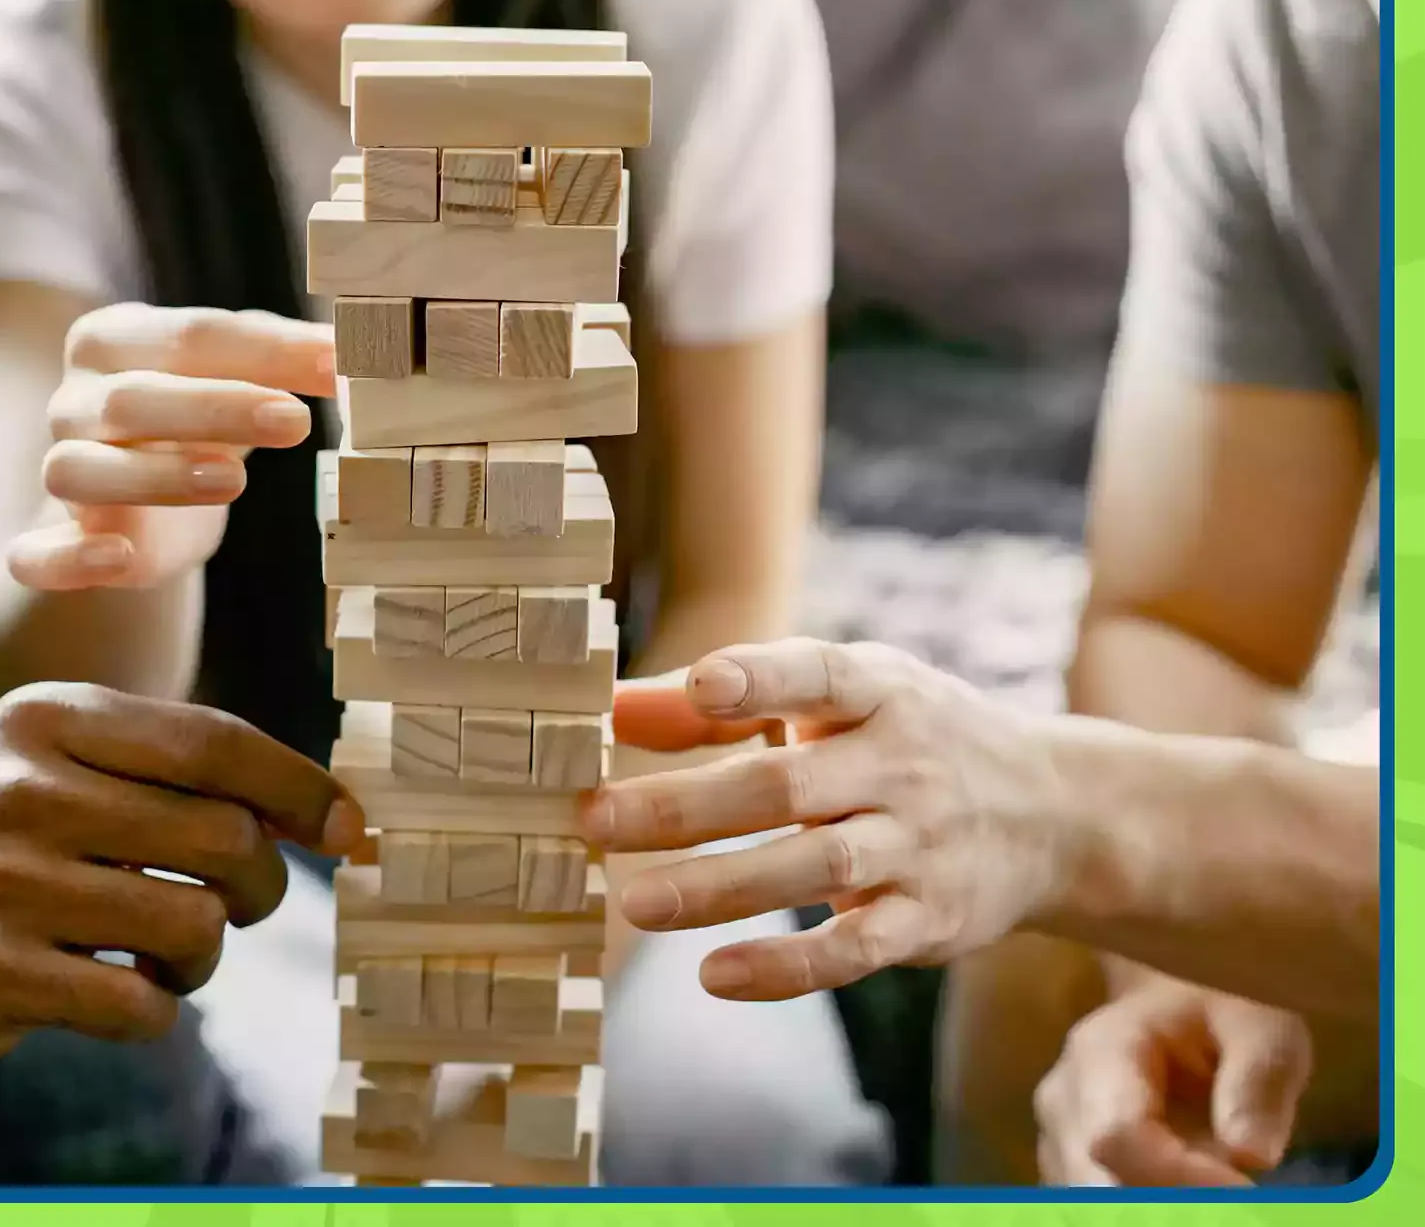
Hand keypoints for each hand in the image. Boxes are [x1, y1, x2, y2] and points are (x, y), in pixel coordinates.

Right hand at [0, 682, 362, 1071]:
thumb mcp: (46, 770)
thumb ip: (164, 774)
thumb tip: (325, 809)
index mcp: (48, 719)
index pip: (216, 742)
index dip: (302, 791)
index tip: (352, 831)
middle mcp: (21, 784)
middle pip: (222, 841)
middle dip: (259, 893)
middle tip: (235, 913)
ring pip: (192, 928)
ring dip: (202, 963)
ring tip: (164, 961)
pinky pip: (137, 1005)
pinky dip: (152, 1014)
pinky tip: (110, 994)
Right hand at [10, 304, 334, 589]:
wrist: (138, 502)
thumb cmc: (196, 421)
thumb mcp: (240, 380)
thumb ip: (286, 361)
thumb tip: (351, 348)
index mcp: (116, 341)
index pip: (189, 335)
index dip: (264, 350)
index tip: (335, 365)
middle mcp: (75, 402)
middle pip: (131, 399)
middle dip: (214, 408)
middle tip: (294, 421)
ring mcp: (58, 471)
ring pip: (78, 470)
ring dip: (153, 476)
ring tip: (233, 481)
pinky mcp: (52, 543)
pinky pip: (34, 553)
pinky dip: (68, 559)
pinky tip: (118, 558)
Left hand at [584, 638, 1070, 999]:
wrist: (1056, 813)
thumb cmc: (906, 737)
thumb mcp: (838, 696)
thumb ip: (723, 703)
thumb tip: (613, 708)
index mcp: (877, 691)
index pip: (818, 676)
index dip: (762, 680)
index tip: (703, 687)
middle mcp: (901, 764)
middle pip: (786, 785)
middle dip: (687, 806)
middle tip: (596, 821)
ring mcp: (918, 845)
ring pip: (813, 867)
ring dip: (719, 888)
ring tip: (637, 904)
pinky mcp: (928, 920)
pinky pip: (854, 947)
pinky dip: (786, 967)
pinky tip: (715, 975)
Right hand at [1036, 977, 1310, 1185]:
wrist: (1176, 1003)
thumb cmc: (1221, 1012)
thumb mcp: (1260, 1029)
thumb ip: (1257, 1083)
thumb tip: (1250, 1156)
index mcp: (1103, 1052)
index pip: (1118, 1135)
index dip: (1178, 1178)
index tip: (1246, 1189)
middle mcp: (1063, 1100)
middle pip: (1094, 1185)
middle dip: (1169, 1207)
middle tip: (1238, 1201)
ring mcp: (1057, 1139)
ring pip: (1088, 1204)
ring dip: (1157, 1210)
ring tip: (1218, 1198)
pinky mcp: (1069, 1170)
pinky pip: (1093, 1206)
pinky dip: (1145, 1209)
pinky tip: (1191, 1199)